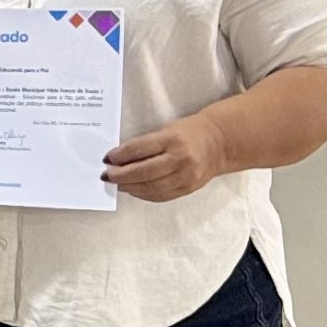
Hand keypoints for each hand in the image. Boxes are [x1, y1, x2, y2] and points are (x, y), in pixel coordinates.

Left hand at [106, 113, 228, 202]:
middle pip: (143, 172)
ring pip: (151, 187)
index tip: (107, 158)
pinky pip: (161, 195)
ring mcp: (186, 176)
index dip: (119, 156)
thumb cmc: (188, 133)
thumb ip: (145, 145)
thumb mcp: (166, 131)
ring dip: (129, 187)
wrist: (220, 143)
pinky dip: (144, 194)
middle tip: (107, 175)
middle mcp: (180, 159)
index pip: (138, 149)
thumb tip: (118, 160)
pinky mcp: (188, 188)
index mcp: (172, 140)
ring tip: (117, 183)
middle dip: (120, 175)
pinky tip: (134, 190)